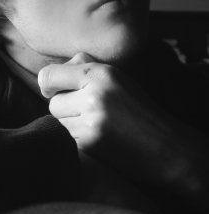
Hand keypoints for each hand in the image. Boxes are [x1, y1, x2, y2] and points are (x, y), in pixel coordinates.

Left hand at [37, 53, 180, 184]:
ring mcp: (91, 122)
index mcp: (101, 74)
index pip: (48, 76)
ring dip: (71, 123)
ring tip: (97, 124)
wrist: (165, 147)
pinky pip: (68, 136)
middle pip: (53, 102)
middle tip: (87, 111)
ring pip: (59, 121)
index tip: (54, 90)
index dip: (49, 85)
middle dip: (65, 107)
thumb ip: (85, 67)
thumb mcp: (118, 77)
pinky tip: (100, 137)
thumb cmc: (138, 109)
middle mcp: (94, 96)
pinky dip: (78, 138)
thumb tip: (50, 74)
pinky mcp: (89, 143)